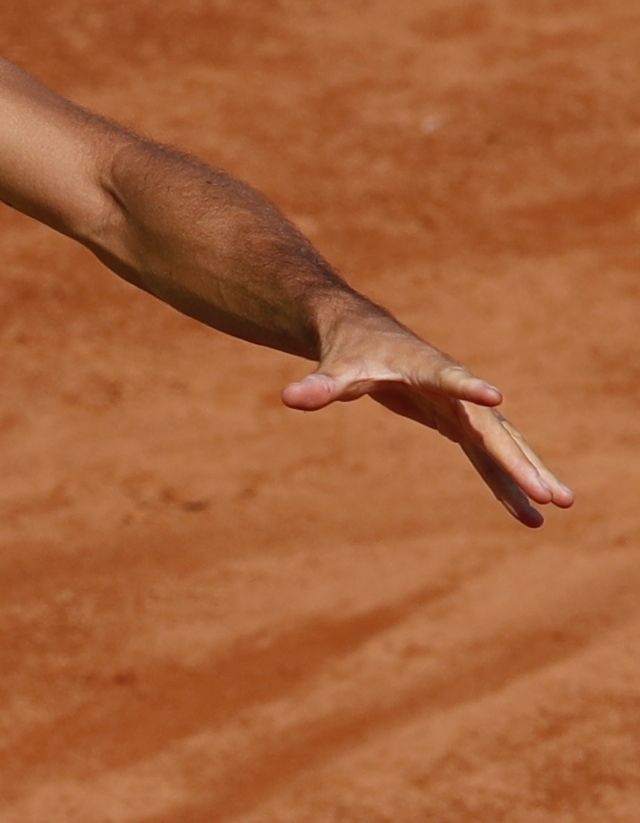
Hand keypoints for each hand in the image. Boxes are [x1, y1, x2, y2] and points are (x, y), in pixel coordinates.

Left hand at [282, 317, 572, 526]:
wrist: (367, 336)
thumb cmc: (352, 350)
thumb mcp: (335, 370)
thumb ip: (319, 386)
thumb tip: (290, 398)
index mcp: (427, 370)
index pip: (450, 379)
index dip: (469, 388)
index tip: (496, 397)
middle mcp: (457, 391)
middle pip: (493, 428)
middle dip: (522, 460)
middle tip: (553, 494)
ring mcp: (465, 410)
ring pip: (503, 446)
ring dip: (529, 475)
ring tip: (560, 506)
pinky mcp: (462, 425)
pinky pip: (488, 459)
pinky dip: (506, 483)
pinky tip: (528, 514)